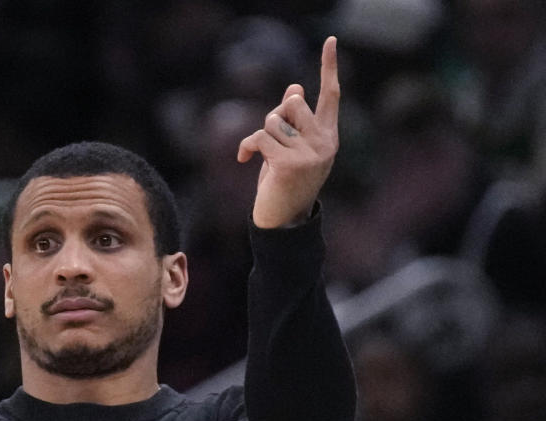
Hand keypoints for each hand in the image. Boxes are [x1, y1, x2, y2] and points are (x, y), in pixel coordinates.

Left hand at [237, 36, 339, 228]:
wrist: (282, 223)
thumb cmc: (284, 184)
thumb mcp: (290, 148)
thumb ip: (292, 120)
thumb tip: (295, 87)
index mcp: (329, 136)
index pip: (331, 95)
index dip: (328, 67)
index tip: (330, 40)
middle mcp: (325, 143)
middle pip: (293, 103)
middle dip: (275, 117)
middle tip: (271, 142)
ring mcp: (310, 154)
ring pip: (273, 120)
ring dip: (261, 136)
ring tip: (263, 158)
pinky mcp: (289, 163)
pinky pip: (260, 137)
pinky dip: (247, 147)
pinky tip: (245, 160)